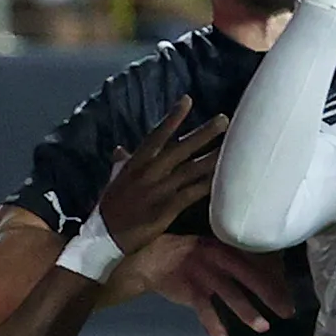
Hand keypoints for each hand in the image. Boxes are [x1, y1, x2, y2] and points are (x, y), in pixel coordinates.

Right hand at [91, 97, 228, 258]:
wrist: (104, 236)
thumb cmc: (111, 206)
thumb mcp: (114, 179)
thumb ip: (122, 162)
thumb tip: (120, 149)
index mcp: (136, 162)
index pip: (157, 134)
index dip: (173, 117)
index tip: (187, 100)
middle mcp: (149, 172)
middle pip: (181, 148)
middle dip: (203, 134)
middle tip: (224, 120)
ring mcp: (159, 190)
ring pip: (191, 170)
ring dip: (212, 158)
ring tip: (231, 148)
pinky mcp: (166, 209)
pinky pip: (191, 195)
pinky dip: (207, 186)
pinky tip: (222, 181)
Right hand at [124, 232, 289, 335]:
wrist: (152, 258)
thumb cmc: (189, 256)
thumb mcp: (213, 251)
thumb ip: (234, 261)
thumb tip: (266, 273)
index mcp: (227, 247)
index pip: (256, 261)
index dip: (275, 277)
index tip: (292, 294)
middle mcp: (219, 258)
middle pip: (250, 276)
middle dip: (270, 295)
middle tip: (287, 312)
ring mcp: (204, 274)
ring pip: (230, 294)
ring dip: (247, 312)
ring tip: (262, 327)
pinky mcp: (190, 290)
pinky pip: (205, 310)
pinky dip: (214, 325)